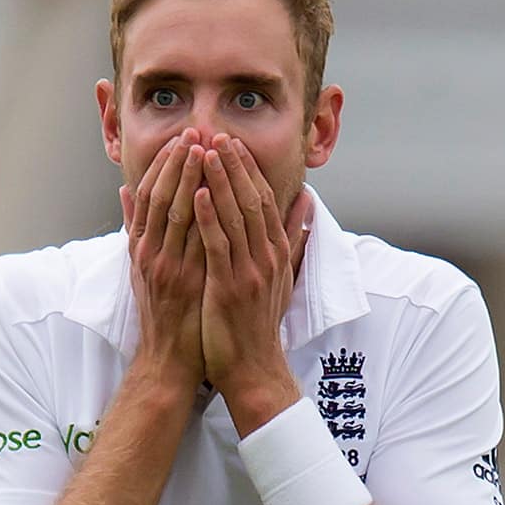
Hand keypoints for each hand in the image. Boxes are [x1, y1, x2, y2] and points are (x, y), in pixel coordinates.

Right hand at [121, 129, 205, 387]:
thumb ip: (135, 230)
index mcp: (141, 248)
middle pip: (160, 197)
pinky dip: (199, 215)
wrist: (167, 360)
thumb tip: (125, 191)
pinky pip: (191, 242)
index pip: (149, 195)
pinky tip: (210, 192)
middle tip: (194, 130)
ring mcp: (165, 268)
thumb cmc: (161, 315)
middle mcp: (149, 254)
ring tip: (204, 148)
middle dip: (177, 162)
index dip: (163, 164)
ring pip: (174, 214)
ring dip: (189, 179)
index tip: (181, 138)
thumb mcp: (140, 269)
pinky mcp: (182, 283)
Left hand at [194, 135, 308, 430]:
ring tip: (205, 151)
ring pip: (235, 217)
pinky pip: (219, 246)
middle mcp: (267, 258)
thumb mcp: (282, 278)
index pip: (263, 201)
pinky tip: (197, 194)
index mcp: (276, 254)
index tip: (233, 143)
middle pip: (251, 201)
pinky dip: (209, 218)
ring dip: (219, 181)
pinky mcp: (229, 288)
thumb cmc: (258, 325)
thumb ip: (292, 240)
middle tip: (217, 134)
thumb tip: (307, 205)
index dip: (248, 170)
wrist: (254, 370)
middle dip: (234, 166)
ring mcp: (250, 273)